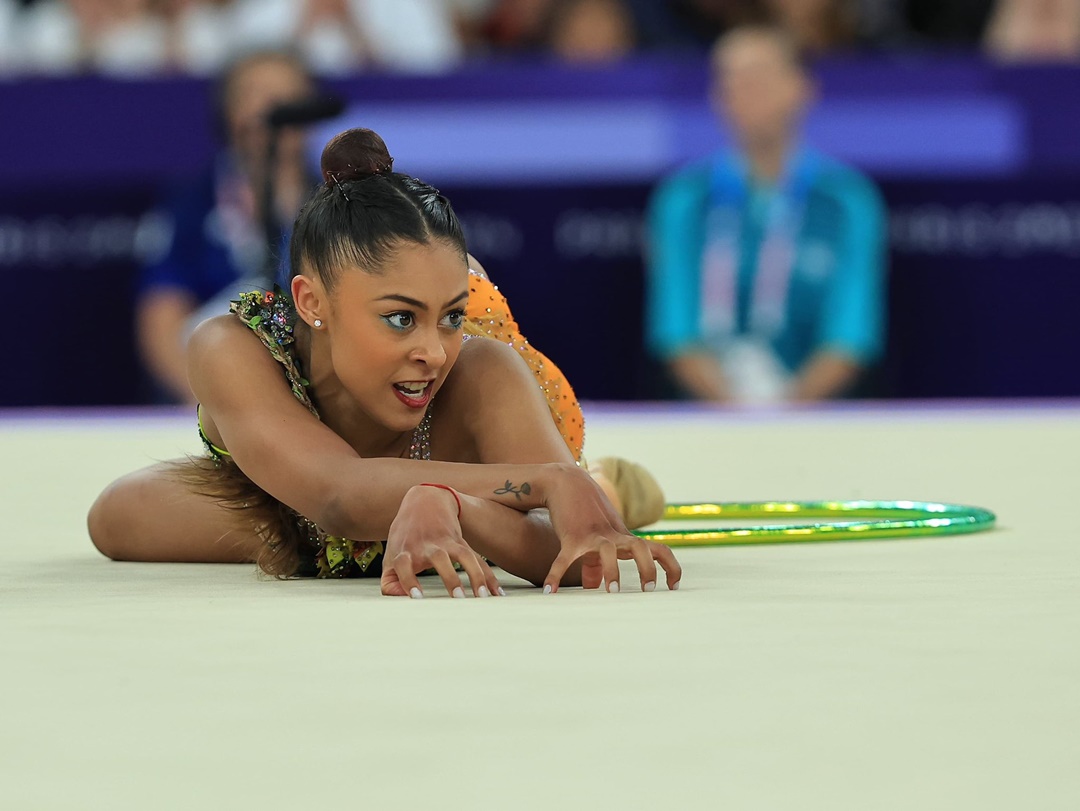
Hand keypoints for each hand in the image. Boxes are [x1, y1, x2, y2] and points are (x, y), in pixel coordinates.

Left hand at [381, 484, 502, 598]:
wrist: (425, 501)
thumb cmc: (406, 535)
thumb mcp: (391, 555)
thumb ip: (389, 582)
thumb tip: (402, 599)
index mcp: (405, 551)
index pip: (403, 565)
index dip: (408, 580)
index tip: (417, 597)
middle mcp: (427, 546)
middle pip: (439, 558)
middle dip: (450, 578)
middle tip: (458, 598)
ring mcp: (446, 542)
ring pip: (465, 556)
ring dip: (475, 575)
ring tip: (482, 596)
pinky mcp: (460, 542)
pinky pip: (477, 559)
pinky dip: (488, 576)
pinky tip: (497, 593)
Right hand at [541, 465, 681, 593]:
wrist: (565, 482)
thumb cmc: (584, 513)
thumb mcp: (597, 537)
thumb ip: (596, 564)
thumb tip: (593, 587)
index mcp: (624, 537)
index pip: (659, 549)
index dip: (671, 567)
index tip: (674, 586)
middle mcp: (613, 536)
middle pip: (640, 547)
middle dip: (648, 568)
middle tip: (648, 589)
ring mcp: (593, 535)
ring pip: (609, 550)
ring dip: (612, 571)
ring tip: (612, 592)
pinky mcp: (571, 537)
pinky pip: (564, 559)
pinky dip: (556, 575)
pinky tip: (550, 592)